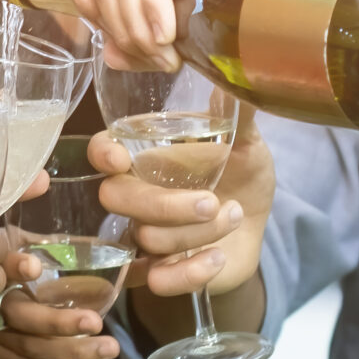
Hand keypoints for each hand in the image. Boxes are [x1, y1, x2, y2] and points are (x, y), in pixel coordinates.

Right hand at [0, 243, 122, 358]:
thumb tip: (126, 253)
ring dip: (69, 351)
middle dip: (59, 322)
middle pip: (19, 314)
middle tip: (96, 323)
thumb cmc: (25, 263)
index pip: (3, 262)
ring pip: (27, 345)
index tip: (34, 267)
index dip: (15, 265)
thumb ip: (77, 249)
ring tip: (108, 348)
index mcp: (2, 263)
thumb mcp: (43, 248)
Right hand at [93, 111, 269, 297]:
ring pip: (147, 238)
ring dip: (199, 231)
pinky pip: (157, 281)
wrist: (256, 227)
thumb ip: (239, 115)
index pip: (103, 149)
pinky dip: (189, 272)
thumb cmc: (242, 175)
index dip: (103, 153)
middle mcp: (137, 195)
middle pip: (116, 199)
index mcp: (147, 156)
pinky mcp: (159, 272)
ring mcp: (144, 235)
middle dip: (165, 205)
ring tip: (234, 215)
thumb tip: (234, 77)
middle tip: (213, 202)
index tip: (121, 159)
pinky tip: (217, 257)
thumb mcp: (247, 143)